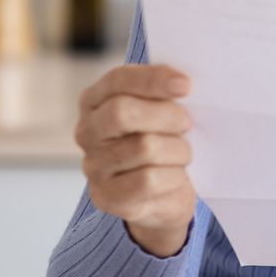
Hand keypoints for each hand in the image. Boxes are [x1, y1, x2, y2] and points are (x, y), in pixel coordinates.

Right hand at [75, 65, 197, 257]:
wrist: (164, 195)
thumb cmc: (164, 142)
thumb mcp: (163, 112)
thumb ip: (165, 94)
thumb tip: (183, 84)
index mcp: (96, 101)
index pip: (117, 80)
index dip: (151, 79)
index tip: (185, 85)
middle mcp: (87, 131)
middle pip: (122, 112)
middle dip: (166, 116)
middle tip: (187, 124)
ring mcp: (93, 166)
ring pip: (144, 148)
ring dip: (178, 150)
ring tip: (183, 154)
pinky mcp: (106, 196)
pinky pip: (148, 181)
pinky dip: (173, 177)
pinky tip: (176, 176)